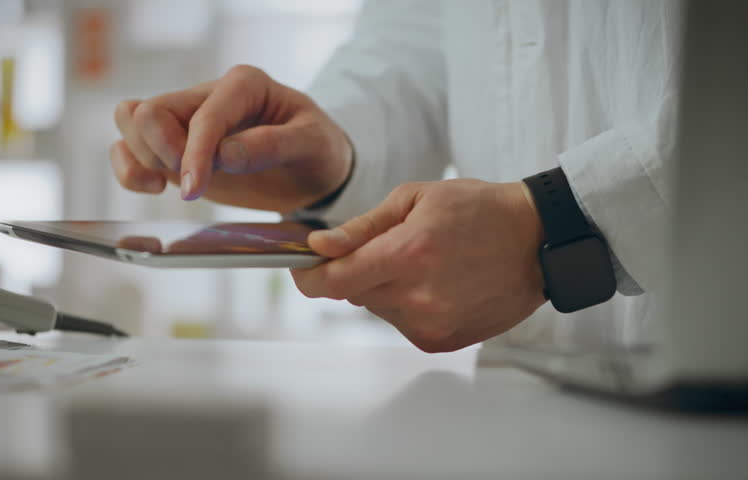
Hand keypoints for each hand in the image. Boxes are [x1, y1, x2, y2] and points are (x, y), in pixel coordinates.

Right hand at [110, 65, 352, 212]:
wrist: (314, 171)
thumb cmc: (317, 150)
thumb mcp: (312, 144)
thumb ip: (272, 146)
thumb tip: (225, 154)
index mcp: (244, 85)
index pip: (202, 115)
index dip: (194, 153)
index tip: (194, 189)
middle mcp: (209, 96)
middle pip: (149, 110)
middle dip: (163, 152)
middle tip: (196, 182)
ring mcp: (187, 121)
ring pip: (131, 121)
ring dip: (143, 158)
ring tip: (179, 183)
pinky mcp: (175, 148)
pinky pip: (129, 147)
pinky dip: (129, 169)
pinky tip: (156, 187)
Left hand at [291, 179, 546, 352]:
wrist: (537, 242)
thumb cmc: (480, 210)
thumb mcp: (416, 199)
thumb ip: (363, 227)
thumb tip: (320, 245)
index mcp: (408, 255)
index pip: (334, 282)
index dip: (309, 277)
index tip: (302, 268)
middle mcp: (417, 297)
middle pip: (353, 294)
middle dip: (356, 271)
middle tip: (386, 247)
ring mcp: (431, 324)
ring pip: (377, 308)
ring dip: (384, 287)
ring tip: (423, 262)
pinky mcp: (442, 341)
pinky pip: (402, 323)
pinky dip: (407, 304)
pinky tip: (437, 283)